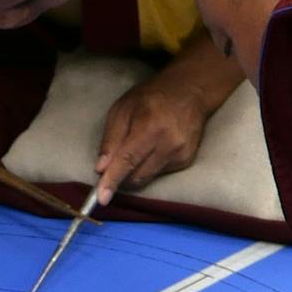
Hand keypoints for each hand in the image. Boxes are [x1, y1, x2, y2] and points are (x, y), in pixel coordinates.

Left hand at [94, 74, 208, 203]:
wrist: (190, 92)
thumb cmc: (151, 97)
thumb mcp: (122, 109)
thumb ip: (111, 139)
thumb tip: (100, 168)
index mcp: (150, 127)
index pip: (127, 160)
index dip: (113, 180)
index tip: (101, 199)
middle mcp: (168, 144)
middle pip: (136, 176)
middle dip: (120, 177)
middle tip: (111, 166)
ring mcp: (180, 154)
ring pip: (147, 178)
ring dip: (134, 172)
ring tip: (136, 149)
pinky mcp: (186, 161)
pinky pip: (159, 173)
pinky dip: (149, 167)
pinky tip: (152, 149)